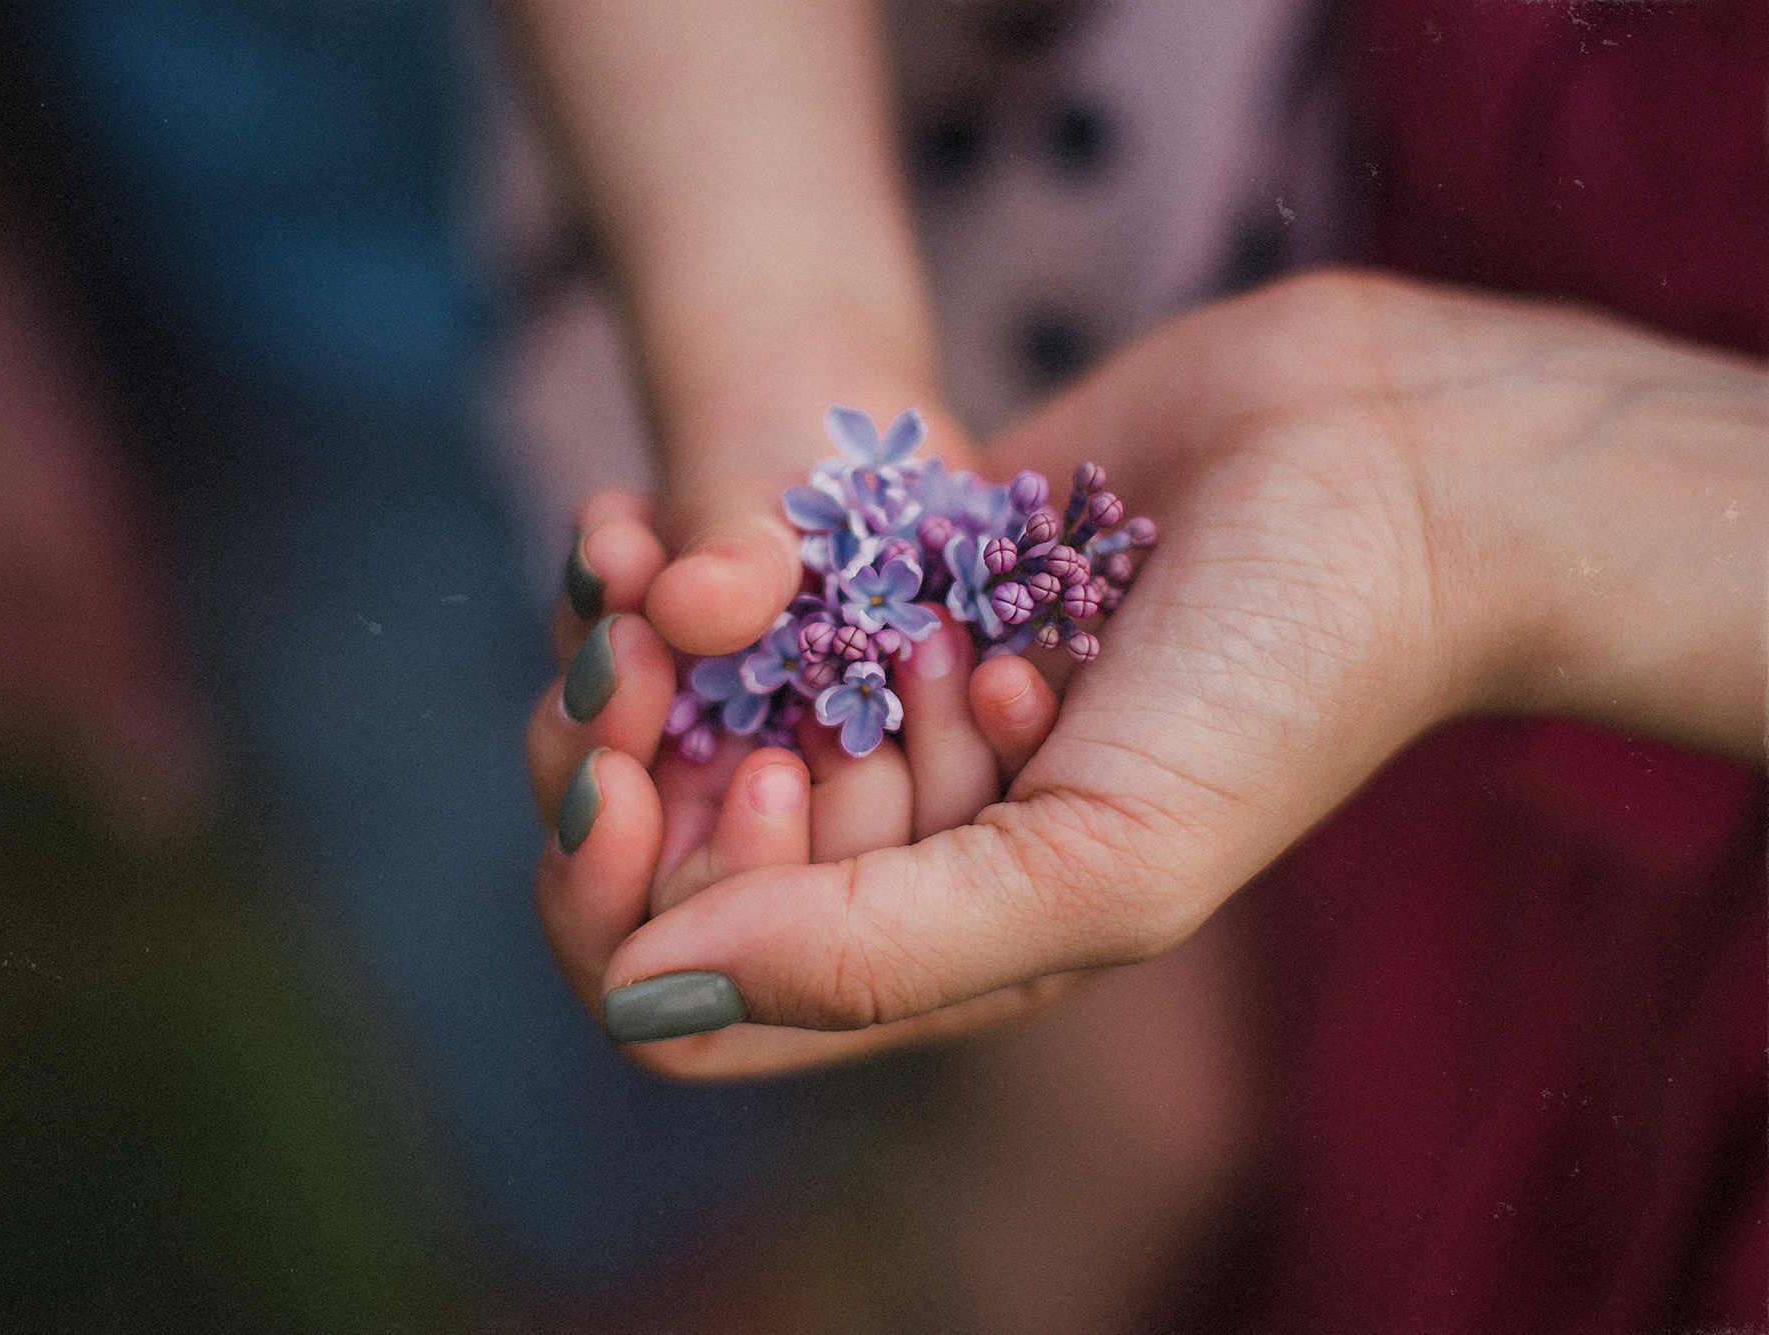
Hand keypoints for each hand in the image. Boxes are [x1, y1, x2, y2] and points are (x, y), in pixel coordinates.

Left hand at [540, 271, 1767, 1076]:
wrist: (1391, 470)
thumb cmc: (1283, 688)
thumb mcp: (1100, 865)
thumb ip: (873, 955)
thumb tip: (638, 998)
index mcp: (939, 942)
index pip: (698, 987)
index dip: (657, 898)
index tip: (747, 769)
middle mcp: (900, 831)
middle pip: (666, 845)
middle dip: (632, 757)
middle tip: (682, 661)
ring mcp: (890, 696)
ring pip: (677, 714)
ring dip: (640, 656)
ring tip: (685, 570)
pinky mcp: (895, 572)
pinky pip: (737, 596)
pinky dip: (683, 569)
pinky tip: (662, 522)